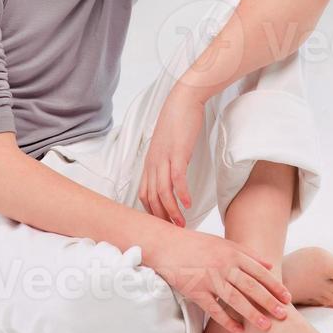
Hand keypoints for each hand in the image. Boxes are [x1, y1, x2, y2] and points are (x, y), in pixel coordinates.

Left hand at [138, 84, 204, 227]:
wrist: (183, 100)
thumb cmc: (177, 122)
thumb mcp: (168, 145)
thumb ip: (167, 161)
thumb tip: (173, 176)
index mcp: (150, 162)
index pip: (144, 193)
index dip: (152, 211)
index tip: (162, 224)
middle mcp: (153, 162)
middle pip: (151, 197)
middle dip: (161, 217)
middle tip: (172, 232)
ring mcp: (163, 158)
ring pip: (162, 192)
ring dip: (171, 211)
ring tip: (181, 225)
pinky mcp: (177, 152)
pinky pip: (177, 178)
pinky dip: (181, 193)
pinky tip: (188, 204)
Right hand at [142, 225, 291, 332]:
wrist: (166, 244)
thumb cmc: (195, 244)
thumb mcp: (223, 243)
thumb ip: (247, 254)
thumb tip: (269, 265)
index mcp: (231, 253)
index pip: (258, 271)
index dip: (274, 285)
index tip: (287, 297)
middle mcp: (223, 265)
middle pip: (250, 286)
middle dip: (269, 301)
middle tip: (284, 314)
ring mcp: (209, 278)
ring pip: (235, 299)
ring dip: (252, 313)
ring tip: (266, 326)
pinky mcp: (196, 290)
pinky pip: (214, 308)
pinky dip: (226, 320)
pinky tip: (238, 329)